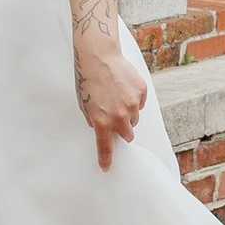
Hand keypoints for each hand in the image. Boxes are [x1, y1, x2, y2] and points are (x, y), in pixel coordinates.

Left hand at [74, 33, 146, 171]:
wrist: (98, 56)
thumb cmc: (87, 79)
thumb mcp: (84, 105)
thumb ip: (94, 120)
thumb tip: (103, 130)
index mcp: (101, 121)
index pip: (106, 148)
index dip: (106, 159)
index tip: (106, 168)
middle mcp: (118, 116)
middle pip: (128, 135)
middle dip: (122, 130)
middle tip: (115, 117)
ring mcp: (132, 105)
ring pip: (135, 119)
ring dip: (128, 114)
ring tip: (117, 97)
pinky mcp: (140, 92)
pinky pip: (140, 104)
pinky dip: (133, 100)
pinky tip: (123, 88)